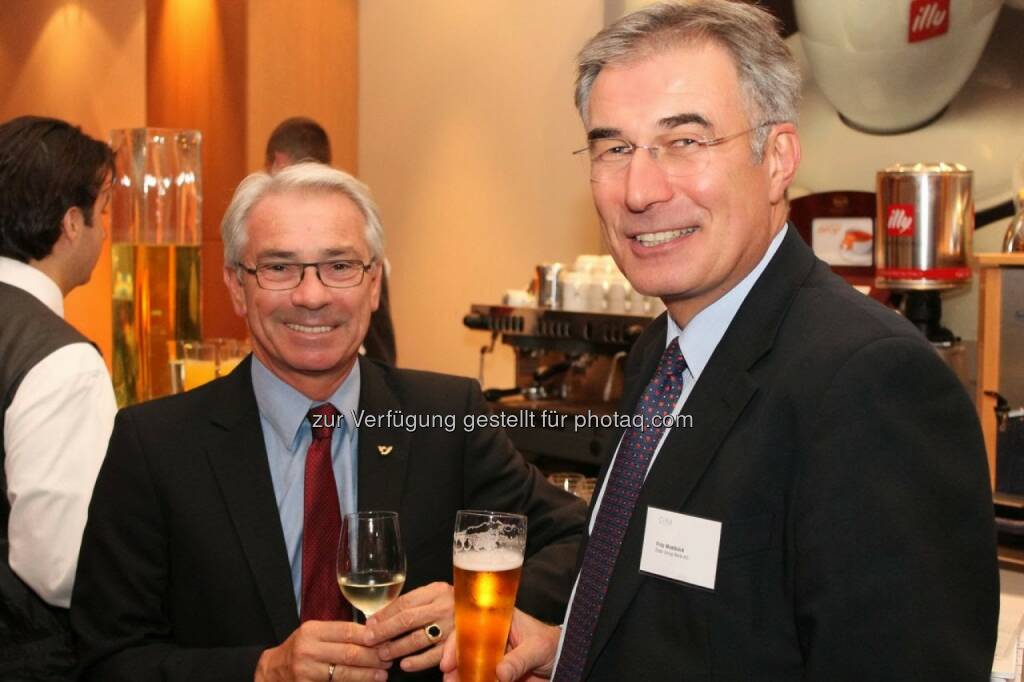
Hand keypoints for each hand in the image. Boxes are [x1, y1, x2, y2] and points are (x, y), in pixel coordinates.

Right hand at [255, 620, 390, 681]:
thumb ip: (339, 633)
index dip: (370, 637)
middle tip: (388, 659)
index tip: (386, 639)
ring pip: (343, 674)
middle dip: (373, 657)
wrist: (271, 671)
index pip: (348, 631)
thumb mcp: (314, 634)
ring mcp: (306, 671)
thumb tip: (373, 634)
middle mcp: (308, 650)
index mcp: (312, 631)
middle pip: (348, 653)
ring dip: (366, 675)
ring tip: (382, 675)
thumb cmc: (299, 649)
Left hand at [363, 582, 453, 672]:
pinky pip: (435, 655)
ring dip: (398, 648)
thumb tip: (378, 619)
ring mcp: (452, 625)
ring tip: (383, 654)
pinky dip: (419, 661)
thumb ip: (413, 603)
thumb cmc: (454, 603)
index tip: (370, 624)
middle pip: (408, 619)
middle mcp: (445, 606)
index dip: (384, 614)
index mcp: (437, 591)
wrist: (486, 610)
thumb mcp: (435, 595)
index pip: (404, 602)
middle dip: (385, 632)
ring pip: (419, 638)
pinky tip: (405, 664)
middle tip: (369, 640)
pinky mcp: (459, 644)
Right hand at [439, 608, 558, 681]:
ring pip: (470, 664)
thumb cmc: (553, 645)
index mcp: (499, 620)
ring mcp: (493, 655)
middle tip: (448, 678)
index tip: (448, 661)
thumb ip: (520, 659)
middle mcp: (491, 636)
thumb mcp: (538, 648)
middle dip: (453, 663)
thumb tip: (500, 673)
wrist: (566, 660)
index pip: (469, 624)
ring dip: (460, 676)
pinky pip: (481, 677)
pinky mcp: (497, 672)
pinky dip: (472, 681)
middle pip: (464, 646)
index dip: (455, 641)